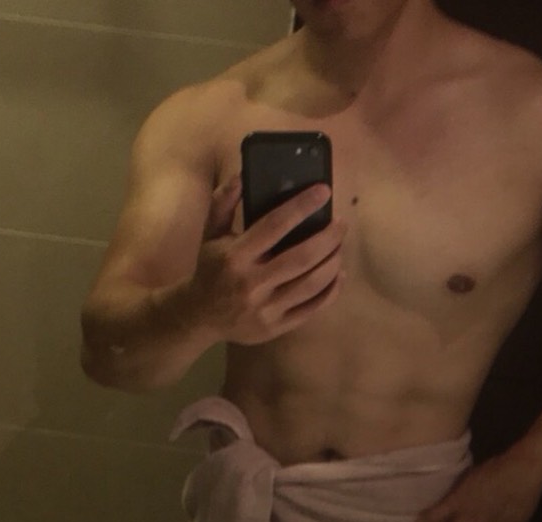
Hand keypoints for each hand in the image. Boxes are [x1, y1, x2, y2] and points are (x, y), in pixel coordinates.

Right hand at [186, 178, 344, 344]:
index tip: (324, 192)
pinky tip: (338, 275)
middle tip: (341, 224)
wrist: (200, 317)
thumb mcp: (210, 233)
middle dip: (329, 237)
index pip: (276, 225)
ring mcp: (266, 309)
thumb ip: (223, 202)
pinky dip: (331, 291)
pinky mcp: (276, 327)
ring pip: (312, 284)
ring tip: (340, 247)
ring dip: (333, 262)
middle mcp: (253, 283)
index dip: (303, 206)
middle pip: (302, 257)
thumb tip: (244, 174)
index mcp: (236, 255)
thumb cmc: (210, 269)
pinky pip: (312, 309)